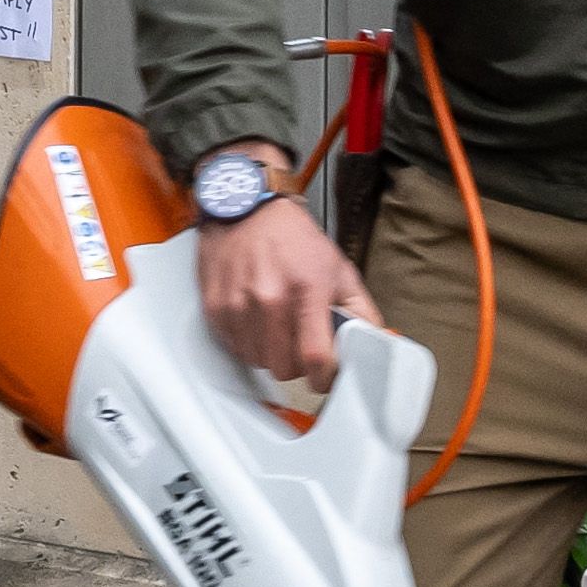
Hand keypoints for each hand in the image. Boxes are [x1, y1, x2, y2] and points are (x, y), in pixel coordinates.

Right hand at [199, 195, 379, 389]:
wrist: (246, 208)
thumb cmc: (293, 239)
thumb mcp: (339, 269)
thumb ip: (360, 312)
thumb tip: (372, 345)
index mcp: (307, 288)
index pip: (314, 356)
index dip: (323, 378)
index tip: (325, 378)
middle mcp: (269, 297)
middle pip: (283, 367)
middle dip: (296, 365)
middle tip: (299, 347)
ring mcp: (238, 303)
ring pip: (257, 361)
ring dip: (269, 354)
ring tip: (276, 328)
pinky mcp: (215, 306)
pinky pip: (234, 347)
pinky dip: (246, 343)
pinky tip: (255, 321)